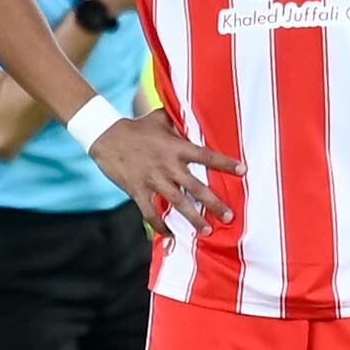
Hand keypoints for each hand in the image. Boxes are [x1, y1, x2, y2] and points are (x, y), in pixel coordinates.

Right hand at [91, 108, 241, 236]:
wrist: (106, 136)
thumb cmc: (137, 126)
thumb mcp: (160, 119)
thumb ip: (179, 121)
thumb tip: (194, 113)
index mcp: (176, 147)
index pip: (206, 156)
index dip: (225, 163)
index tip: (243, 171)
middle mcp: (168, 166)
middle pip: (196, 187)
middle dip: (214, 203)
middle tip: (230, 216)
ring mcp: (153, 180)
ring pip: (177, 203)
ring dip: (193, 218)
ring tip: (207, 230)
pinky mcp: (137, 191)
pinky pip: (151, 213)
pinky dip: (160, 226)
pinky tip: (170, 236)